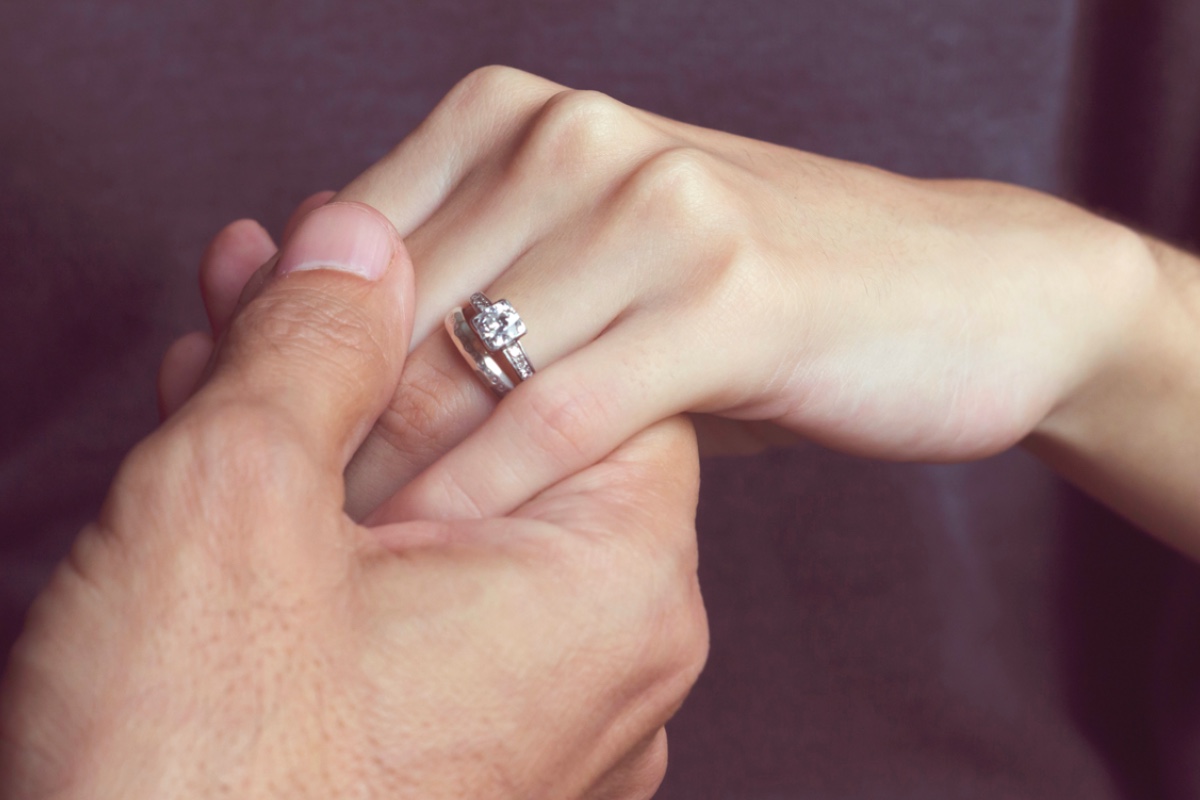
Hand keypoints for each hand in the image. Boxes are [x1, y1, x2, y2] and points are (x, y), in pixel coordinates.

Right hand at [1, 202, 706, 798]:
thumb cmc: (197, 776)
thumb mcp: (240, 504)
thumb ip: (316, 348)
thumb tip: (356, 237)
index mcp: (613, 588)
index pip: (582, 374)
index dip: (456, 299)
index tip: (353, 255)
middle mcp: (609, 667)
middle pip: (498, 445)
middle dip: (367, 361)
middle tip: (263, 289)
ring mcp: (540, 727)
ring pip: (444, 525)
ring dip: (335, 439)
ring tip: (227, 358)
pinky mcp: (461, 764)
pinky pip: (420, 611)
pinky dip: (339, 540)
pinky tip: (247, 474)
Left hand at [329, 67, 1159, 520]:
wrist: (963, 291)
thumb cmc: (765, 292)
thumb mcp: (601, 264)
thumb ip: (480, 284)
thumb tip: (324, 345)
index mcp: (521, 115)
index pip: (346, 242)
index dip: (286, 355)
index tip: (255, 452)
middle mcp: (577, 137)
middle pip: (390, 304)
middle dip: (324, 427)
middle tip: (283, 522)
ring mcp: (657, 208)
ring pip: (463, 361)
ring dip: (390, 470)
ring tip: (343, 549)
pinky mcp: (730, 297)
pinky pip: (563, 414)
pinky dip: (488, 491)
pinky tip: (446, 544)